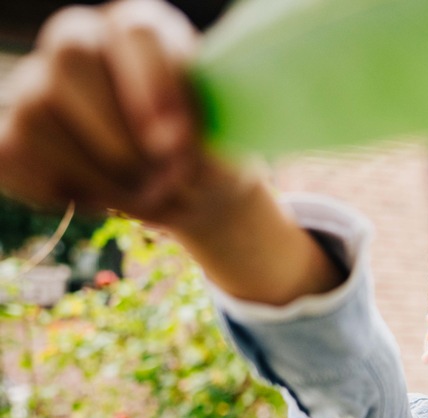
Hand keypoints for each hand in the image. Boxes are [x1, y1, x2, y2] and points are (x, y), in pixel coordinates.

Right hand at [0, 0, 343, 303]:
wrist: (191, 186)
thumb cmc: (213, 153)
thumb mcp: (230, 145)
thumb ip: (212, 139)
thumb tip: (180, 151)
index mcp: (144, 31)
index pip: (136, 33)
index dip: (153, 85)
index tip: (176, 140)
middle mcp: (83, 42)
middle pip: (70, 57)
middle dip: (118, 132)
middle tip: (161, 177)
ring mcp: (40, 84)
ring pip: (36, 114)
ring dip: (96, 172)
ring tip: (144, 194)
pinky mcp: (17, 131)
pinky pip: (10, 156)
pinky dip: (55, 189)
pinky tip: (98, 200)